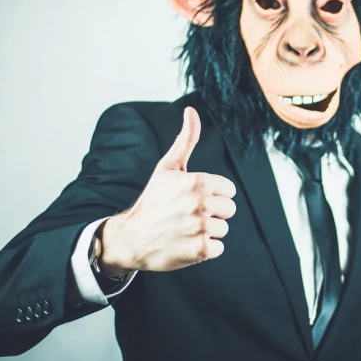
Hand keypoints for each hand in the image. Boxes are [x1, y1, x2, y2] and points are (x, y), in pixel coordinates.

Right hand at [99, 106, 236, 275]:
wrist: (131, 237)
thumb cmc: (153, 200)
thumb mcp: (168, 167)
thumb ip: (186, 140)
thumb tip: (191, 110)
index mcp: (197, 182)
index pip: (228, 190)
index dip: (213, 195)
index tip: (193, 198)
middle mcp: (200, 204)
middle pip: (229, 210)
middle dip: (213, 213)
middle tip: (188, 215)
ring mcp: (200, 228)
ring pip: (223, 229)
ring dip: (208, 232)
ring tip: (185, 229)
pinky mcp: (200, 250)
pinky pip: (218, 248)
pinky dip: (205, 249)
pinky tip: (186, 243)